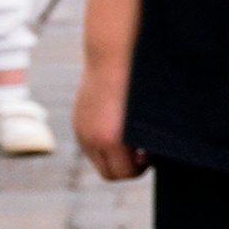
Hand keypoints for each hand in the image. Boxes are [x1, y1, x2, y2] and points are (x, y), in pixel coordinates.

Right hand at [73, 59, 146, 180]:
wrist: (111, 55)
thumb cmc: (139, 82)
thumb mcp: (146, 115)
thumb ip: (146, 139)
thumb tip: (151, 155)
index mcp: (111, 139)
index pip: (124, 173)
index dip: (140, 168)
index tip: (149, 154)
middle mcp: (91, 138)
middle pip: (109, 173)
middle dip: (127, 166)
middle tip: (143, 152)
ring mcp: (81, 130)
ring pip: (98, 159)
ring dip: (114, 155)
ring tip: (131, 137)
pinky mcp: (77, 121)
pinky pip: (90, 144)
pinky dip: (103, 142)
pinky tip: (117, 125)